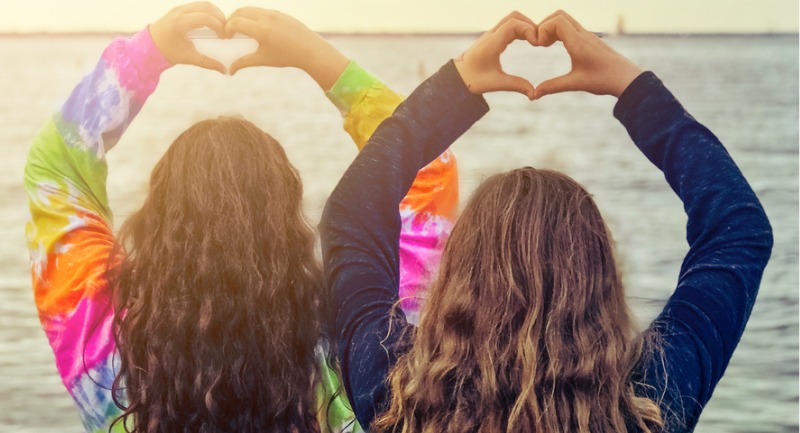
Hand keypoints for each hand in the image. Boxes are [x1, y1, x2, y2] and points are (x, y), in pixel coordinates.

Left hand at [149, 2, 226, 73]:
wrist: (149, 46)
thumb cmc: (167, 52)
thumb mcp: (188, 58)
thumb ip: (207, 63)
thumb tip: (224, 70)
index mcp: (180, 23)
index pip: (206, 18)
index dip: (219, 26)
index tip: (223, 37)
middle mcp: (179, 12)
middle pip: (207, 7)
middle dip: (220, 18)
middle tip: (225, 30)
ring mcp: (179, 8)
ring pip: (203, 4)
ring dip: (215, 13)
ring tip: (220, 26)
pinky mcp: (179, 9)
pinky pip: (197, 6)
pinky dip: (208, 12)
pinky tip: (211, 24)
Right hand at [224, 7, 348, 88]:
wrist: (310, 50)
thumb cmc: (287, 57)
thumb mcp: (263, 60)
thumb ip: (244, 62)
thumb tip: (230, 71)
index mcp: (261, 30)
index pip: (235, 23)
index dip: (227, 29)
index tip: (227, 38)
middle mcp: (266, 18)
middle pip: (240, 11)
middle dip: (231, 20)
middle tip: (229, 31)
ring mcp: (274, 13)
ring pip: (250, 9)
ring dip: (242, 16)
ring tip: (241, 29)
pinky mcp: (279, 12)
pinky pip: (261, 10)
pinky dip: (253, 16)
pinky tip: (255, 28)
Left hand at [454, 12, 537, 99]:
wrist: (456, 78)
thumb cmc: (472, 81)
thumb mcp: (496, 83)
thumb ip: (516, 86)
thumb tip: (534, 94)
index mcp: (491, 43)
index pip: (513, 24)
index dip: (528, 29)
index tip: (536, 43)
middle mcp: (491, 35)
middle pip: (514, 17)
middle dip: (529, 25)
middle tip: (539, 40)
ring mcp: (490, 35)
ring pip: (511, 20)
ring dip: (524, 26)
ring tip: (535, 40)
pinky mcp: (491, 38)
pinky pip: (507, 26)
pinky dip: (519, 29)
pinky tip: (527, 40)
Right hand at [533, 10, 642, 98]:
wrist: (626, 78)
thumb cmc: (603, 80)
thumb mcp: (575, 84)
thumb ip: (553, 87)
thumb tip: (534, 95)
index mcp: (578, 42)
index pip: (557, 21)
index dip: (543, 29)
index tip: (539, 45)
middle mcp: (583, 35)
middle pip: (559, 15)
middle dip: (544, 25)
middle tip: (539, 43)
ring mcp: (587, 35)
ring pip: (566, 19)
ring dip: (552, 28)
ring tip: (545, 45)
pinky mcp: (590, 39)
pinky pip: (571, 27)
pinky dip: (560, 31)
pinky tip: (556, 45)